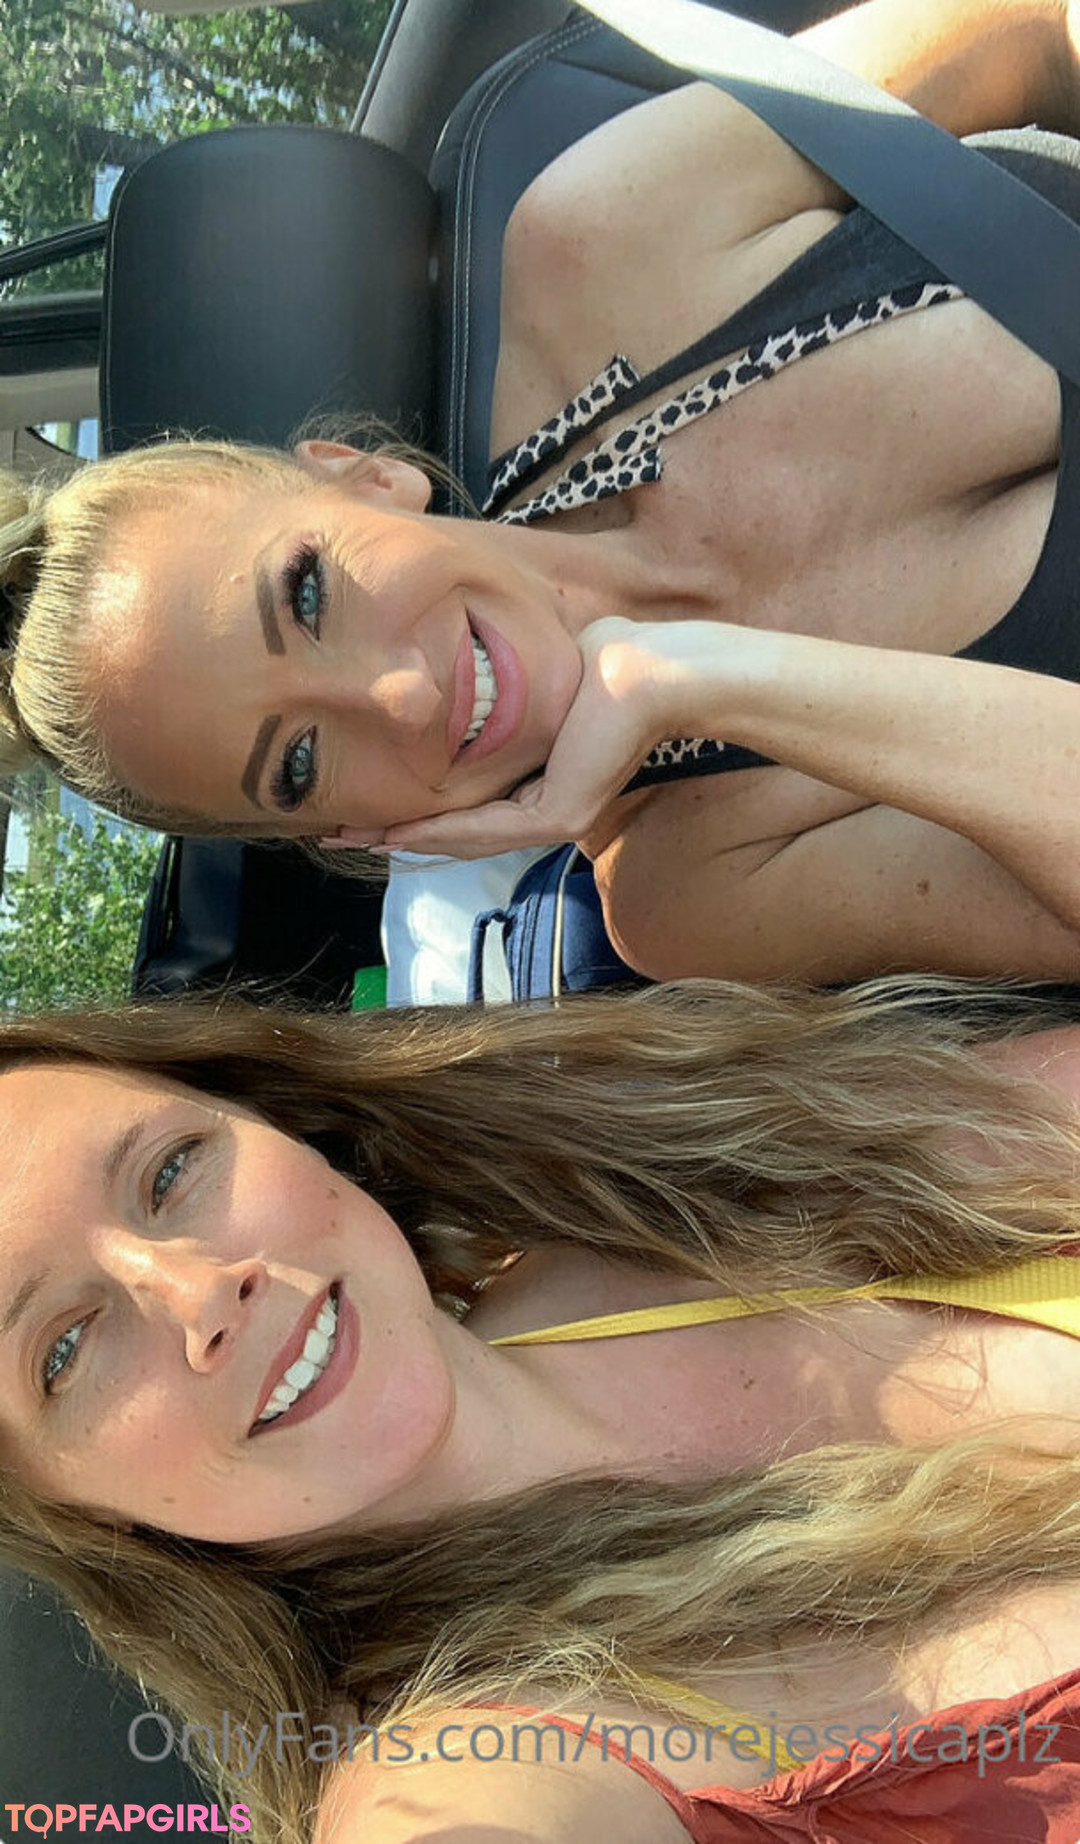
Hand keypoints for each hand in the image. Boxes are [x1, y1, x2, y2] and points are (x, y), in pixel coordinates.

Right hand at [326, 618, 690, 860]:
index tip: (364, 804)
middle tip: (339, 835)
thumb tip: (460, 674)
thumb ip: (500, 699)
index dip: (415, 808)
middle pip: (458, 829)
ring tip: (352, 837)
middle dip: (395, 832)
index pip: (469, 803)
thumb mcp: (532, 681)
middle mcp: (547, 808)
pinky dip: (438, 831)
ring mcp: (555, 817)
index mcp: (542, 779)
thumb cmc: (599, 659)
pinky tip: (396, 832)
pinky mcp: (560, 815)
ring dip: (405, 838)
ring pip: (466, 836)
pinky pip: (488, 828)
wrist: (647, 668)